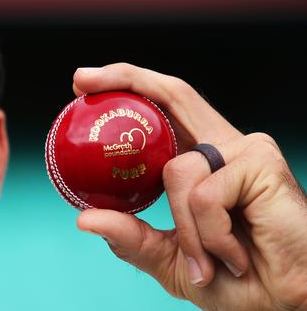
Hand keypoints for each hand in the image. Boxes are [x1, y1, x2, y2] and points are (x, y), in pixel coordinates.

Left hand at [73, 63, 306, 310]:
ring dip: (185, 230)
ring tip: (210, 260)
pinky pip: (204, 195)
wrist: (286, 304)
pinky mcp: (261, 163)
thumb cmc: (233, 279)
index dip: (127, 89)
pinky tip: (234, 255)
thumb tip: (84, 219)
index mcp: (199, 161)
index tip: (82, 85)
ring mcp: (243, 150)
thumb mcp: (169, 258)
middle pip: (172, 94)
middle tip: (81, 80)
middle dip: (125, 79)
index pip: (161, 109)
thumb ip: (130, 238)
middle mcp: (221, 146)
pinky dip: (208, 235)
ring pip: (177, 171)